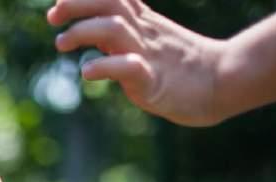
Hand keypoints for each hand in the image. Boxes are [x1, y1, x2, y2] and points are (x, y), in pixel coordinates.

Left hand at [47, 0, 226, 125]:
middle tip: (52, 17)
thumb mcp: (148, 41)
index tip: (57, 1)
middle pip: (109, 1)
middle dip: (76, 4)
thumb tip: (89, 34)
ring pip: (114, 28)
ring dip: (83, 32)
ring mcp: (149, 54)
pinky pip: (128, 67)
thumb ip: (120, 35)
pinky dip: (104, 66)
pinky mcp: (154, 80)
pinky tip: (88, 71)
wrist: (223, 80)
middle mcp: (143, 32)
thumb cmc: (182, 66)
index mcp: (142, 21)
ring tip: (61, 42)